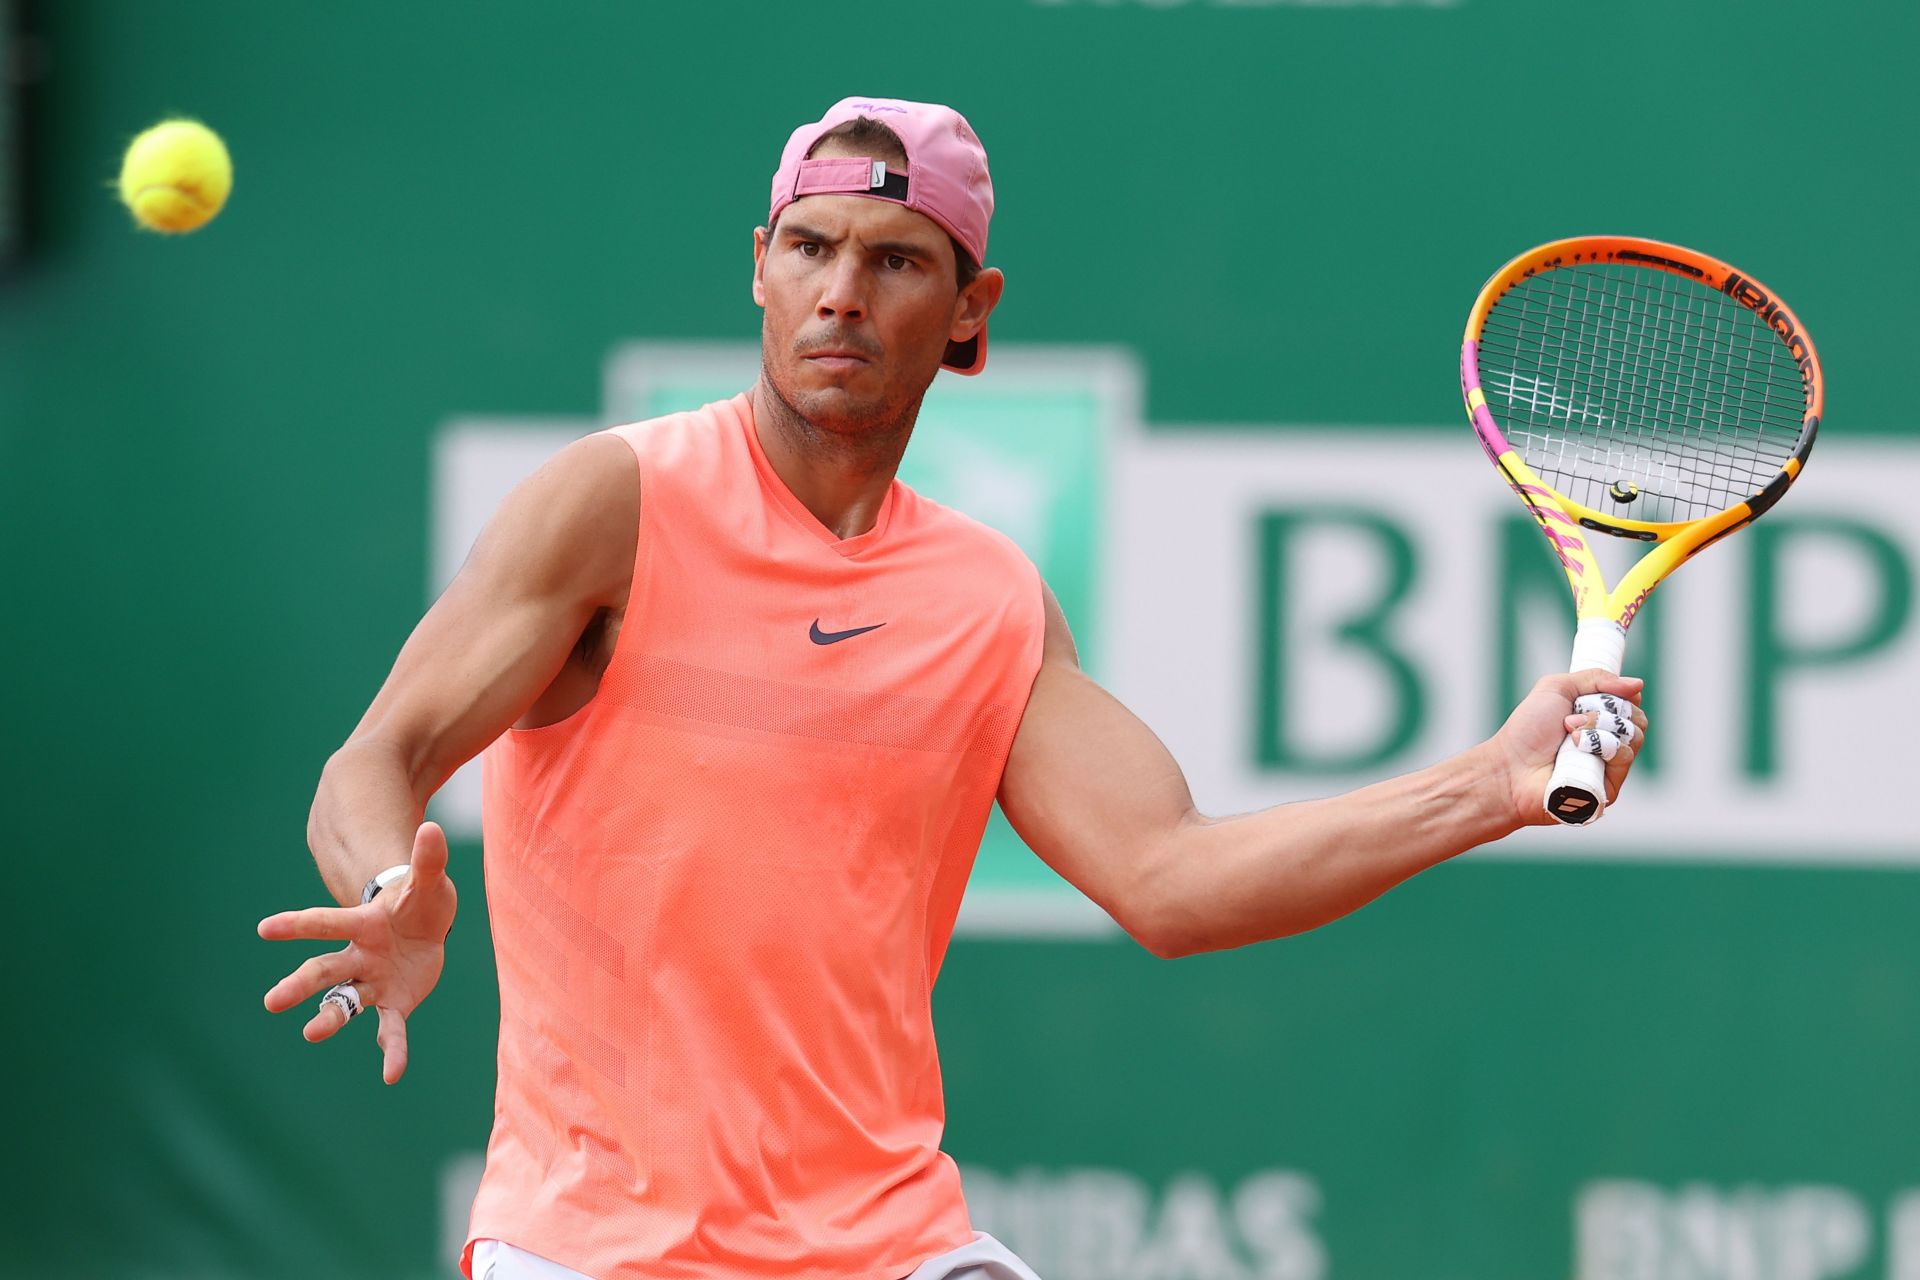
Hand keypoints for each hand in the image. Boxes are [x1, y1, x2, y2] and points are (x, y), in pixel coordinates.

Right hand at [259, 821, 456, 1082]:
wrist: (426, 929)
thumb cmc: (417, 902)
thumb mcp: (427, 882)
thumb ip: (427, 860)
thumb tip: (432, 828)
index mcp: (361, 924)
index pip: (324, 923)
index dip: (296, 925)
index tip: (264, 928)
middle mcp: (357, 956)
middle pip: (323, 970)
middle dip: (300, 985)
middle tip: (272, 1001)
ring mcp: (371, 982)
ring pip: (344, 1002)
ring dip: (328, 1018)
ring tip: (311, 1032)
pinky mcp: (393, 1004)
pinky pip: (389, 1029)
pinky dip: (392, 1050)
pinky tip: (392, 1074)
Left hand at [1485, 671, 1649, 827]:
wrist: (1510, 767)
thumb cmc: (1527, 730)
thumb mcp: (1557, 689)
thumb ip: (1596, 679)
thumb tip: (1638, 684)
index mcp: (1598, 720)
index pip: (1631, 703)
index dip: (1621, 695)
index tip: (1601, 693)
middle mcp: (1609, 743)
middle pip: (1637, 718)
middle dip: (1606, 709)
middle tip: (1571, 717)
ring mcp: (1611, 766)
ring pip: (1634, 735)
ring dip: (1599, 726)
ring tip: (1569, 732)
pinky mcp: (1611, 786)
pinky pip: (1625, 756)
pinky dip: (1603, 745)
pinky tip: (1577, 747)